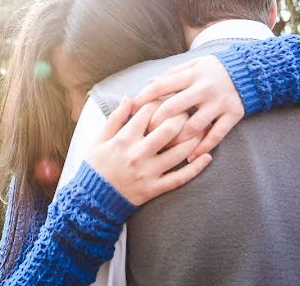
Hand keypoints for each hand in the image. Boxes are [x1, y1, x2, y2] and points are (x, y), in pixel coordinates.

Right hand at [86, 97, 211, 205]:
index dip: (159, 101)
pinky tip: (207, 157)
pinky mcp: (154, 188)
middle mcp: (138, 154)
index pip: (147, 113)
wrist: (92, 200)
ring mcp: (148, 172)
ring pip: (178, 152)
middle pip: (168, 129)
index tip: (166, 98)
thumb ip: (115, 118)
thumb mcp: (99, 139)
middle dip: (181, 116)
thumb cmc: (96, 166)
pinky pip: (180, 178)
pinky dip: (196, 168)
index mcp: (123, 139)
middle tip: (188, 111)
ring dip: (194, 138)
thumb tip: (129, 98)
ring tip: (202, 128)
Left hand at [133, 55, 244, 160]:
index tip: (133, 108)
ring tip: (164, 149)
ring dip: (177, 140)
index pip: (162, 86)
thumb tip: (149, 83)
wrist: (249, 71)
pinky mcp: (233, 115)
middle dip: (156, 122)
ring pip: (194, 126)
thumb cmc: (213, 69)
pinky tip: (190, 158)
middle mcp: (205, 88)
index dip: (145, 97)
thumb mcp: (194, 65)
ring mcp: (219, 103)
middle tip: (145, 133)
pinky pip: (216, 135)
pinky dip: (202, 149)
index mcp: (192, 74)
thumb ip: (172, 74)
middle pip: (174, 107)